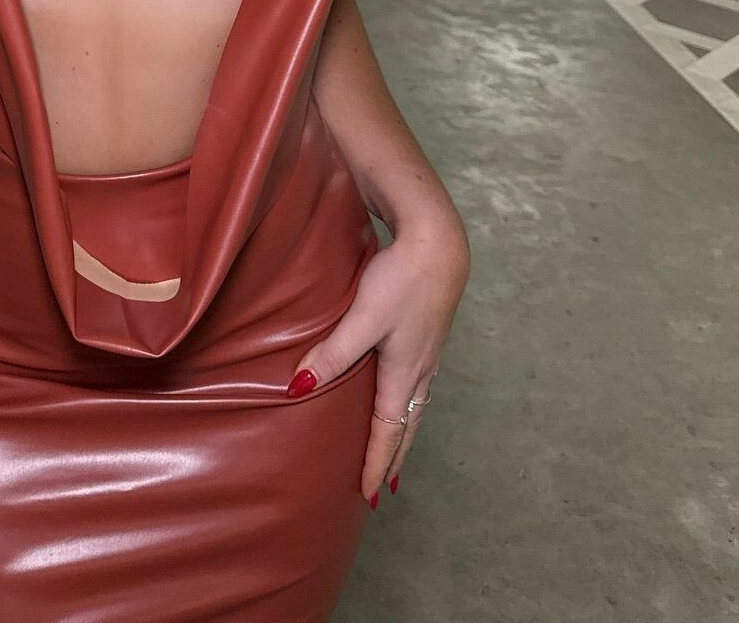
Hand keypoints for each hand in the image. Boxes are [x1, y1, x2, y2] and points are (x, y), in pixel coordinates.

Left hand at [286, 210, 469, 505]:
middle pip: (407, 426)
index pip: (389, 432)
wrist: (439, 242)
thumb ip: (333, 352)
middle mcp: (420, 370)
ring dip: (402, 433)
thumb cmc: (402, 280)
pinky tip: (401, 395)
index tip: (370, 496)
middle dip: (395, 459)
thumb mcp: (363, 318)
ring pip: (414, 405)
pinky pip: (416, 384)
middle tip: (384, 489)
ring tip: (394, 452)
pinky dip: (407, 405)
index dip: (378, 464)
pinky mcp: (426, 332)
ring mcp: (427, 352)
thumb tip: (299, 387)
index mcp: (404, 374)